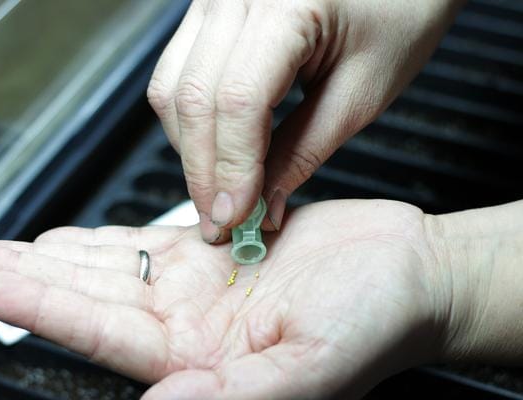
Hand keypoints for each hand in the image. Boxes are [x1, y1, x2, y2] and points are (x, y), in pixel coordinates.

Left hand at [0, 200, 450, 398]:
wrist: (406, 273)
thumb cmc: (374, 323)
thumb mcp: (309, 368)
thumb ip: (232, 395)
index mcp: (204, 359)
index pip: (102, 333)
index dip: (41, 307)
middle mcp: (193, 324)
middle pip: (90, 298)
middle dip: (25, 277)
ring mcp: (202, 286)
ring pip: (110, 267)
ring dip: (53, 255)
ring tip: (1, 248)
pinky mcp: (219, 250)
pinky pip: (148, 243)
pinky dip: (106, 238)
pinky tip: (72, 237)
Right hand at [147, 0, 464, 240]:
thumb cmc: (397, 16)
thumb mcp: (360, 94)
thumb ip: (302, 153)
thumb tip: (260, 206)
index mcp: (287, 5)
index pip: (237, 102)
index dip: (231, 170)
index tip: (236, 219)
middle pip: (191, 98)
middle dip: (202, 172)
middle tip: (221, 222)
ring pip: (171, 89)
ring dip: (190, 150)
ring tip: (220, 191)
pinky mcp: (206, 10)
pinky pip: (176, 73)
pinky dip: (190, 122)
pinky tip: (215, 149)